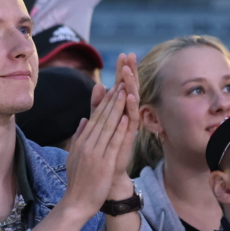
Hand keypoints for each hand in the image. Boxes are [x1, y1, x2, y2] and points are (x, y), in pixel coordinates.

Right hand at [64, 82, 134, 216]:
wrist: (76, 203)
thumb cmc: (77, 182)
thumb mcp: (74, 156)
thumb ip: (79, 137)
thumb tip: (84, 120)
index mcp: (81, 142)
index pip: (94, 117)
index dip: (104, 102)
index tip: (112, 88)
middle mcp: (86, 144)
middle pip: (101, 117)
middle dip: (111, 99)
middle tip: (120, 81)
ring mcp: (94, 153)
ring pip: (107, 126)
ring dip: (116, 108)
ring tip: (124, 92)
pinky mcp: (103, 163)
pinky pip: (112, 143)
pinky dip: (119, 129)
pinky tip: (125, 116)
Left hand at [108, 54, 140, 194]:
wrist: (107, 175)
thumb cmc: (103, 150)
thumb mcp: (97, 122)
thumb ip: (97, 105)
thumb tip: (98, 86)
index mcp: (118, 112)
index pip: (121, 86)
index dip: (122, 71)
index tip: (123, 55)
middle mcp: (126, 116)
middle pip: (129, 89)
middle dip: (129, 72)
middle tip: (129, 54)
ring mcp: (128, 126)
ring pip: (131, 101)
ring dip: (131, 85)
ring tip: (129, 70)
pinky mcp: (129, 137)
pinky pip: (132, 119)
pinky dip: (132, 106)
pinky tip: (130, 95)